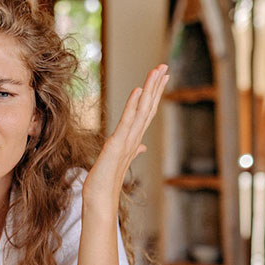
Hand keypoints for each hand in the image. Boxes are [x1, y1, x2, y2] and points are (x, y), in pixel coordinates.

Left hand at [84, 64, 168, 211]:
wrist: (100, 198)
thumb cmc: (106, 181)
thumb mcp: (118, 160)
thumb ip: (132, 150)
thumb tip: (142, 147)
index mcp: (134, 140)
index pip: (147, 112)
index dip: (155, 94)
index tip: (161, 77)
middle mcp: (134, 138)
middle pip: (149, 107)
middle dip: (156, 86)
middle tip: (164, 66)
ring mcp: (128, 141)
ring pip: (143, 110)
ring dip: (150, 89)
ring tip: (157, 71)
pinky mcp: (118, 144)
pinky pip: (127, 121)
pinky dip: (133, 105)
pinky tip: (138, 90)